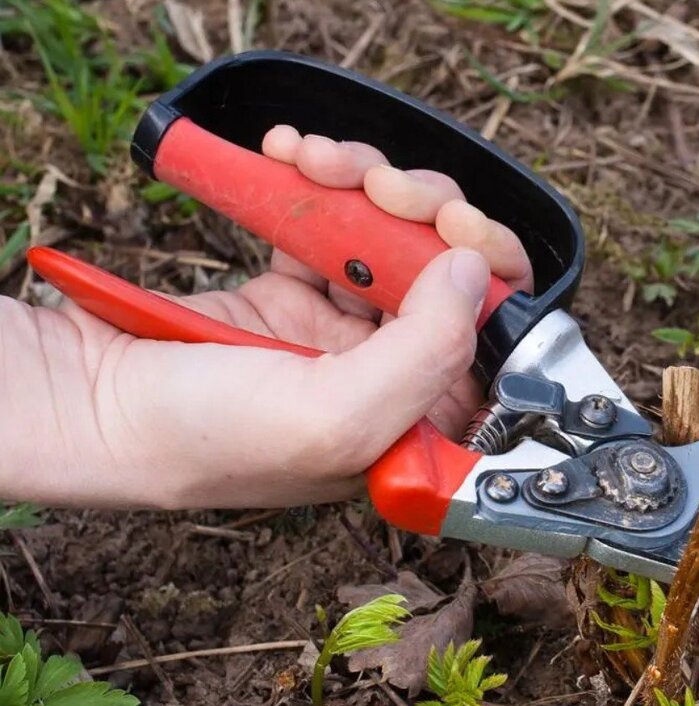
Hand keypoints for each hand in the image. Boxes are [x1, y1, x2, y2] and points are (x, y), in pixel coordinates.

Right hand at [0, 126, 530, 509]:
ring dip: (368, 183)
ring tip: (321, 161)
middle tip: (386, 188)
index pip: (492, 340)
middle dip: (425, 212)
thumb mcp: (335, 419)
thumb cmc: (202, 437)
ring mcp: (340, 328)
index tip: (457, 229)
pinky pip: (330, 220)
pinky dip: (318, 181)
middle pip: (450, 272)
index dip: (490, 275)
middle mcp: (388, 374)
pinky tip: (292, 155)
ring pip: (393, 233)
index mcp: (416, 421)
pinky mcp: (293, 288)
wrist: (85, 399)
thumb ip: (426, 352)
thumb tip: (474, 271)